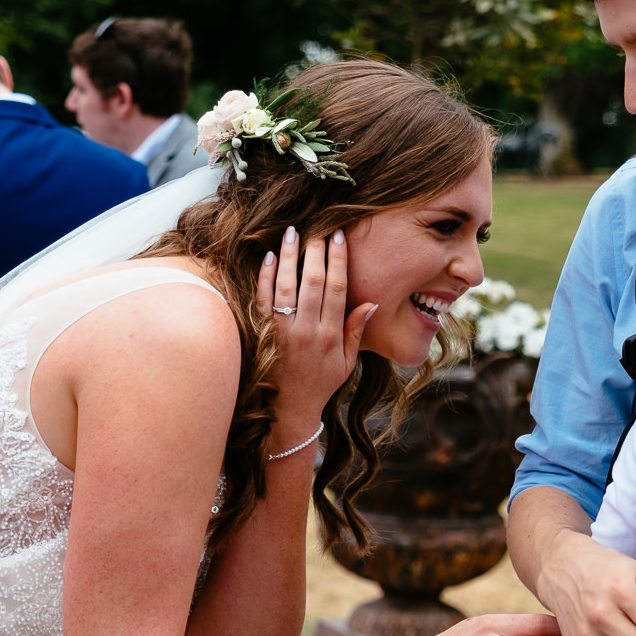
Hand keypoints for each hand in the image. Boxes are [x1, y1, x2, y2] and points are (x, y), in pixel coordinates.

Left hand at [257, 226, 374, 445]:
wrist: (288, 408)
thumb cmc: (320, 383)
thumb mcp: (347, 362)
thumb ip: (356, 331)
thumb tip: (372, 303)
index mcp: (330, 335)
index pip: (337, 288)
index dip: (338, 260)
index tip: (339, 238)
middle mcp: (307, 330)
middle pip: (312, 281)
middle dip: (316, 251)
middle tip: (318, 227)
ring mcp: (283, 331)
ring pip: (287, 286)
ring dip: (291, 256)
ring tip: (293, 232)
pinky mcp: (263, 333)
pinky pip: (263, 299)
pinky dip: (266, 276)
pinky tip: (271, 256)